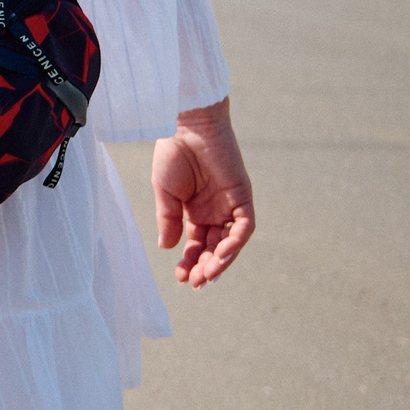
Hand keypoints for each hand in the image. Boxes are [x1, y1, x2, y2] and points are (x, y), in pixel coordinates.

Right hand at [153, 99, 254, 286]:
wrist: (186, 127)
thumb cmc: (172, 154)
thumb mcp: (165, 192)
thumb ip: (168, 220)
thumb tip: (167, 248)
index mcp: (195, 210)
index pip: (197, 244)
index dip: (190, 261)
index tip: (180, 277)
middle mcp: (215, 211)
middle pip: (215, 247)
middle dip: (205, 266)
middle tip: (194, 282)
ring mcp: (231, 205)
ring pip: (231, 241)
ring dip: (222, 260)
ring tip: (207, 274)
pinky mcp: (243, 197)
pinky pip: (244, 226)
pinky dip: (235, 242)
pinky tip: (222, 255)